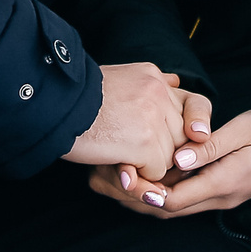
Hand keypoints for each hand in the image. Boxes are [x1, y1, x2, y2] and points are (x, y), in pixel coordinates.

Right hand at [62, 65, 210, 175]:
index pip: (196, 101)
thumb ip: (148, 87)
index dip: (198, 122)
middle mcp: (157, 92)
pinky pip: (157, 171)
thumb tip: (175, 80)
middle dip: (165, 149)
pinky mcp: (145, 141)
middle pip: (181, 135)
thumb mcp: (118, 80)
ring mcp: (153, 116)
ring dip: (149, 163)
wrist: (52, 106)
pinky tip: (118, 161)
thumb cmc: (76, 100)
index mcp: (152, 77)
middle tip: (137, 153)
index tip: (198, 136)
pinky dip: (140, 174)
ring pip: (170, 155)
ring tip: (120, 153)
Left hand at [87, 107, 250, 217]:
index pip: (172, 200)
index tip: (119, 177)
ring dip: (144, 198)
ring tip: (113, 181)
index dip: (142, 193)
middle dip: (133, 199)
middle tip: (102, 182)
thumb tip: (177, 161)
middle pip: (166, 210)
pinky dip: (160, 193)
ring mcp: (222, 197)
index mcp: (223, 183)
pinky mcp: (223, 191)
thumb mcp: (243, 130)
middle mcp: (220, 197)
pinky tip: (143, 178)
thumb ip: (209, 146)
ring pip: (173, 208)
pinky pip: (185, 200)